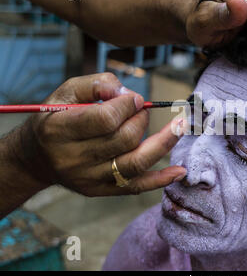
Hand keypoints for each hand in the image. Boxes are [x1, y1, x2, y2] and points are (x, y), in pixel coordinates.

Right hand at [17, 73, 185, 196]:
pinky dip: (160, 180)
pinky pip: (135, 187)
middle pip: (124, 140)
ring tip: (180, 127)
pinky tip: (179, 171)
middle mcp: (73, 159)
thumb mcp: (66, 92)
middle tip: (142, 109)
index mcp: (59, 130)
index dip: (127, 105)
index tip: (134, 98)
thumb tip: (129, 94)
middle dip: (141, 119)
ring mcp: (88, 179)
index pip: (105, 119)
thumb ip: (96, 85)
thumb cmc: (56, 117)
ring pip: (134, 164)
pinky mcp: (100, 190)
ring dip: (162, 144)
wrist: (37, 156)